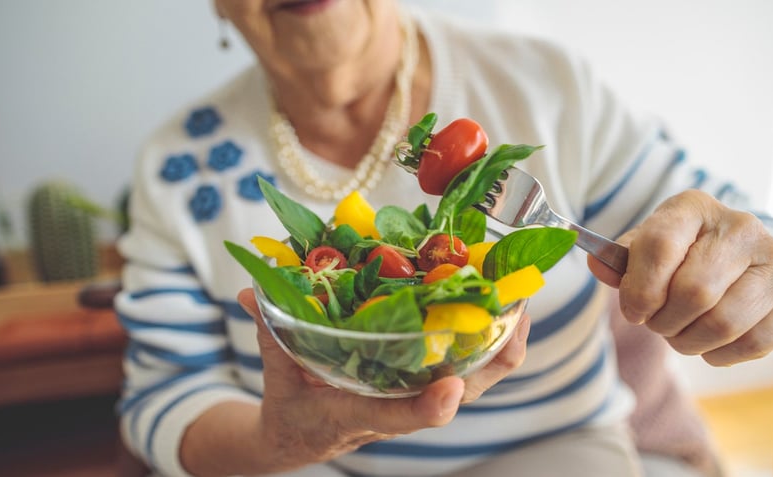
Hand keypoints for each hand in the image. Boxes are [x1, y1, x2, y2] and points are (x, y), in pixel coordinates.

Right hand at [236, 288, 529, 472]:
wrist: (301, 437)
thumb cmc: (292, 409)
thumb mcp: (276, 375)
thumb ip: (271, 332)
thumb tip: (252, 292)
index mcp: (360, 414)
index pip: (398, 417)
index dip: (427, 408)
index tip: (448, 392)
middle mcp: (399, 408)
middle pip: (463, 393)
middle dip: (495, 356)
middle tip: (516, 307)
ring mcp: (418, 396)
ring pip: (478, 378)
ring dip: (504, 340)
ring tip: (520, 293)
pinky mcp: (425, 383)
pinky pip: (471, 363)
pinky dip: (491, 335)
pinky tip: (500, 300)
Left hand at [588, 190, 772, 365]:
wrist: (740, 253)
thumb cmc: (682, 253)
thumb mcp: (646, 247)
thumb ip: (620, 261)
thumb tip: (598, 265)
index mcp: (694, 207)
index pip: (660, 246)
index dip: (639, 289)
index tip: (633, 310)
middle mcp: (742, 226)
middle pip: (694, 293)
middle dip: (665, 322)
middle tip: (658, 324)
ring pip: (724, 322)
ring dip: (690, 342)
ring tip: (681, 334)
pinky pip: (755, 342)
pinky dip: (722, 354)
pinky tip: (711, 344)